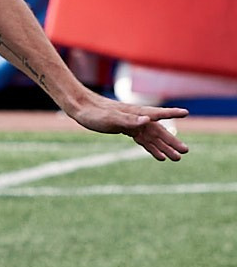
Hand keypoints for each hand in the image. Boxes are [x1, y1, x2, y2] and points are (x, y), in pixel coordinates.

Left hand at [65, 94, 188, 160]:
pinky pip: (143, 141)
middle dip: (172, 141)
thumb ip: (129, 120)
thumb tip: (147, 121)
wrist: (81, 108)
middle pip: (159, 131)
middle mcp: (138, 119)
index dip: (171, 113)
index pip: (158, 113)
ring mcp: (133, 125)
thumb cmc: (94, 113)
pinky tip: (159, 156)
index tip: (186, 113)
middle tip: (185, 152)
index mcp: (136, 113)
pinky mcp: (127, 130)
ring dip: (165, 148)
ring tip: (177, 158)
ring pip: (153, 138)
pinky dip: (152, 148)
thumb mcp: (110, 118)